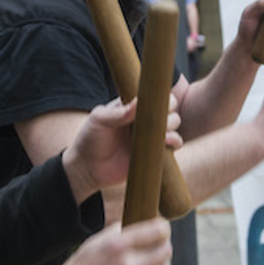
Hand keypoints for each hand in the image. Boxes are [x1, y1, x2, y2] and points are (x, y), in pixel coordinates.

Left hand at [62, 97, 182, 204]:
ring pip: (173, 125)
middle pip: (168, 109)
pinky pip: (172, 145)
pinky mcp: (153, 152)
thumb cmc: (90, 139)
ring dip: (172, 126)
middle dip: (168, 112)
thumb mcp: (99, 120)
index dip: (159, 96)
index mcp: (131, 106)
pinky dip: (175, 142)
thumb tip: (139, 101)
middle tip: (159, 120)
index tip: (157, 103)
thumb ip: (118, 112)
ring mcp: (149, 136)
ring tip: (163, 134)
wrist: (88, 169)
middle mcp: (143, 119)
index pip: (152, 95)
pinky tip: (169, 142)